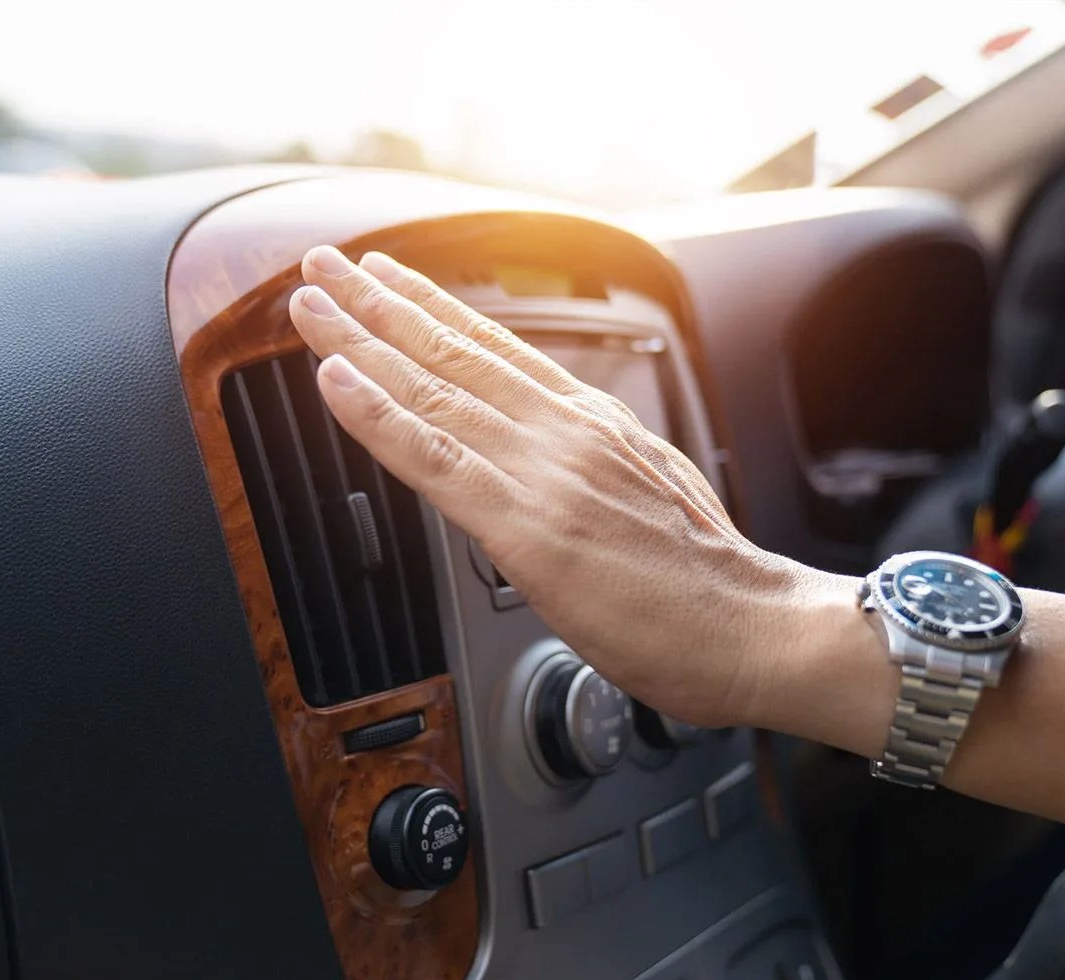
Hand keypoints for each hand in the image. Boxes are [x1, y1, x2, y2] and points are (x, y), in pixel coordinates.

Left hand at [287, 246, 812, 725]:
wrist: (753, 630)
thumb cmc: (706, 582)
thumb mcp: (651, 491)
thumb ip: (593, 467)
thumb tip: (555, 465)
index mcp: (594, 424)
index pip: (497, 350)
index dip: (434, 306)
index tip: (388, 274)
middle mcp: (565, 432)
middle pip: (454, 353)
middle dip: (379, 304)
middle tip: (323, 264)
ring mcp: (545, 474)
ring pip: (435, 392)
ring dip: (361, 343)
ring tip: (311, 303)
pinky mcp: (529, 529)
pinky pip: (436, 461)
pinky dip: (379, 417)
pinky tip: (336, 382)